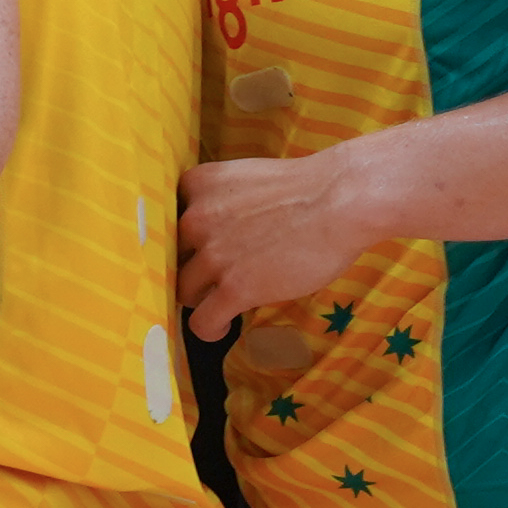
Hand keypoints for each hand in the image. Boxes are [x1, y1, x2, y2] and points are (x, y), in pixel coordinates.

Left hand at [176, 151, 374, 339]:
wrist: (339, 200)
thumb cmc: (305, 187)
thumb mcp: (245, 179)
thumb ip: (221, 200)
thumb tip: (217, 229)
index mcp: (198, 184)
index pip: (167, 218)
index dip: (183, 238)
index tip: (196, 249)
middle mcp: (195, 218)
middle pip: (172, 256)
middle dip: (191, 268)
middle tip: (212, 277)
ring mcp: (213, 255)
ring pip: (184, 290)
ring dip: (200, 299)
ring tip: (218, 305)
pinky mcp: (234, 287)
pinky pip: (202, 321)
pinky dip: (209, 328)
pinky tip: (223, 326)